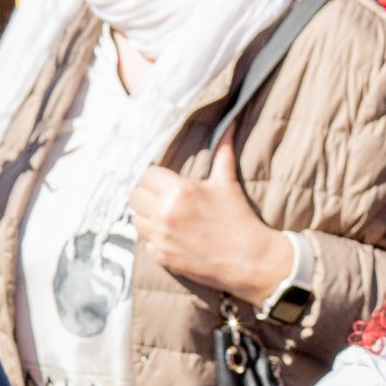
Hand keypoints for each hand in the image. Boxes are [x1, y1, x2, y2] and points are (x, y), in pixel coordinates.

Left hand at [128, 131, 291, 306]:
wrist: (251, 260)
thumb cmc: (239, 219)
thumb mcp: (227, 183)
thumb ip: (222, 152)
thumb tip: (230, 125)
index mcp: (179, 190)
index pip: (146, 175)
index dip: (154, 178)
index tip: (163, 183)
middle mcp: (165, 213)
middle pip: (135, 197)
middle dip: (146, 196)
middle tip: (161, 200)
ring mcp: (162, 238)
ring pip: (136, 220)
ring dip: (147, 218)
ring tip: (164, 218)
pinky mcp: (163, 258)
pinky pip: (146, 244)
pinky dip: (155, 241)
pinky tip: (172, 238)